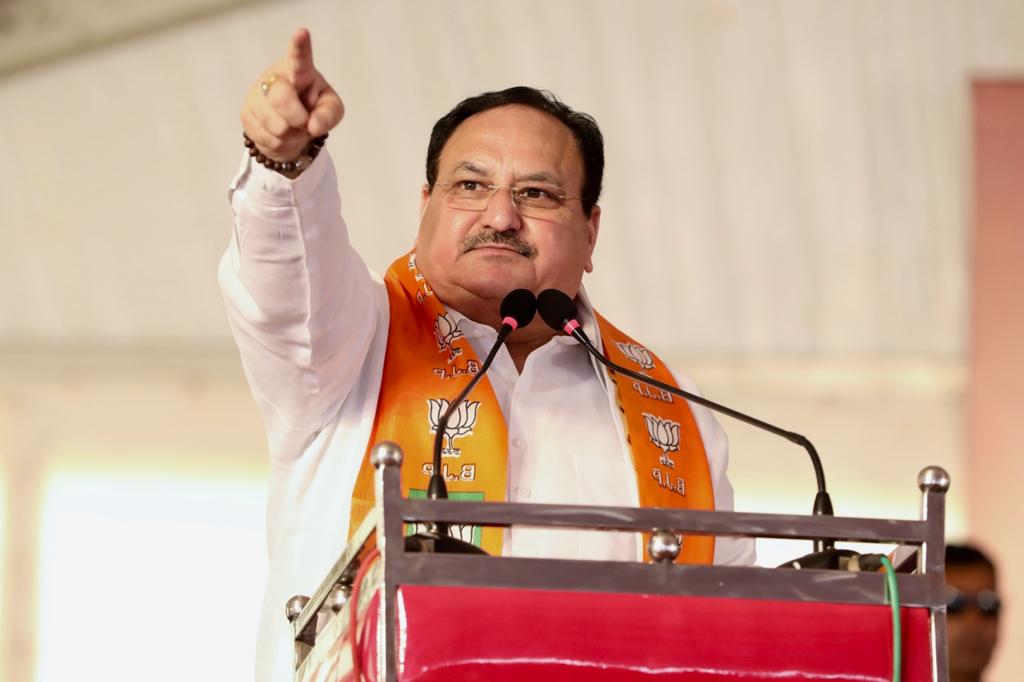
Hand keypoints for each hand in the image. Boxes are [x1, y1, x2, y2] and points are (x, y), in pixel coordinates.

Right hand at [240, 28, 343, 166]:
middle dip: (299, 119)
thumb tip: (313, 126)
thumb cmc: (312, 108)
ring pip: (277, 125)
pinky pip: (269, 139)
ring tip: (293, 127)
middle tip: (304, 122)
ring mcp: (257, 95)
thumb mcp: (330, 109)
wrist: (291, 128)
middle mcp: (274, 77)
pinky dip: (282, 144)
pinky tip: (281, 134)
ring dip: (292, 135)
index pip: (299, 57)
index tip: (302, 33)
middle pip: (282, 98)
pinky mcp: (247, 114)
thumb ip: (329, 114)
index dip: (299, 46)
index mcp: (298, 70)